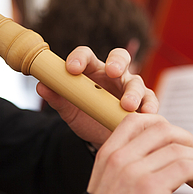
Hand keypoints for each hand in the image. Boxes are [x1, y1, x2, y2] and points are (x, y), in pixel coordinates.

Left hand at [36, 46, 158, 146]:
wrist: (102, 138)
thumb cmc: (86, 117)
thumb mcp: (70, 110)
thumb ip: (57, 98)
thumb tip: (42, 86)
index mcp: (92, 70)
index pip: (87, 55)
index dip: (80, 58)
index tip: (72, 69)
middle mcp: (114, 74)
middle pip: (120, 57)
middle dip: (117, 62)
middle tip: (112, 71)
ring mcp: (131, 87)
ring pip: (136, 82)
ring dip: (133, 92)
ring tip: (128, 106)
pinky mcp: (144, 102)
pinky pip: (150, 100)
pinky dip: (150, 106)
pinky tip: (147, 114)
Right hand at [87, 113, 192, 193]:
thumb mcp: (109, 182)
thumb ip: (125, 164)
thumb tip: (157, 153)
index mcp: (107, 155)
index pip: (134, 120)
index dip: (159, 122)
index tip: (173, 136)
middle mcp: (119, 159)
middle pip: (160, 129)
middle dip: (184, 136)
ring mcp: (134, 172)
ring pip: (177, 148)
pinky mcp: (150, 187)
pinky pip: (184, 167)